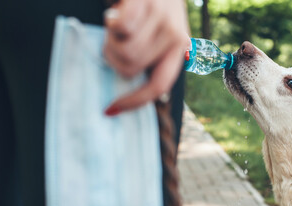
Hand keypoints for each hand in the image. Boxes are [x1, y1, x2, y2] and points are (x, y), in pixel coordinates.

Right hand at [103, 0, 188, 115]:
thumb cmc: (152, 6)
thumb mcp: (160, 33)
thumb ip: (150, 56)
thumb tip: (126, 81)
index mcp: (180, 49)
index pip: (159, 85)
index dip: (134, 101)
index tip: (110, 109)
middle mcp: (176, 37)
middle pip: (131, 68)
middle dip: (114, 57)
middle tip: (116, 39)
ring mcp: (163, 20)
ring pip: (124, 50)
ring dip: (111, 39)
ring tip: (118, 23)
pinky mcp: (146, 4)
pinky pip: (121, 28)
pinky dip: (111, 22)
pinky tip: (117, 11)